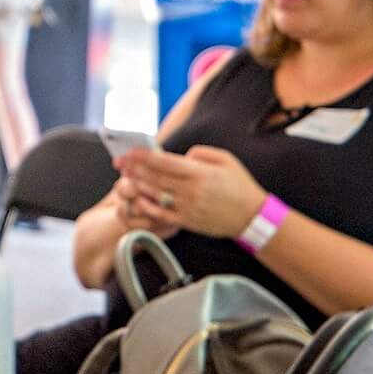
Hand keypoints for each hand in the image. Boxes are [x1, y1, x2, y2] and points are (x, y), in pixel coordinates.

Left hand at [120, 146, 265, 239]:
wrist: (252, 217)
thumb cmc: (240, 186)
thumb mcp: (226, 160)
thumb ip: (201, 153)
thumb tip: (181, 156)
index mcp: (200, 173)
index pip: (165, 163)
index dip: (144, 157)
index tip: (130, 152)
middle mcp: (191, 191)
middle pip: (155, 178)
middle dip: (134, 169)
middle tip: (120, 163)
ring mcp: (188, 208)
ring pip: (155, 195)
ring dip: (137, 185)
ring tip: (125, 177)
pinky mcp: (187, 221)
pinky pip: (161, 214)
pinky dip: (146, 206)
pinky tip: (137, 199)